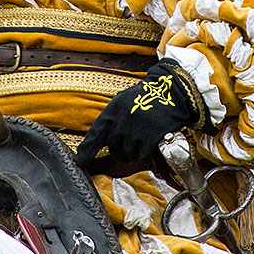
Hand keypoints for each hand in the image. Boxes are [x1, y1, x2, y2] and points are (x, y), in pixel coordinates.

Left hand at [75, 63, 208, 169]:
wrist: (174, 91)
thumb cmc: (148, 97)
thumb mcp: (124, 101)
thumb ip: (113, 118)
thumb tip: (103, 138)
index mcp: (113, 110)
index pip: (95, 135)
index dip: (86, 151)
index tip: (80, 162)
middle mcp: (121, 121)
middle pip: (114, 148)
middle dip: (120, 151)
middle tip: (131, 144)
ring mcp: (135, 131)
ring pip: (129, 153)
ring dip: (135, 151)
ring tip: (144, 139)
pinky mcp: (149, 139)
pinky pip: (142, 156)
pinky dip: (147, 154)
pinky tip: (152, 145)